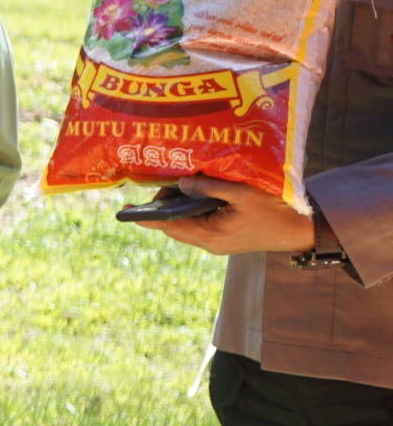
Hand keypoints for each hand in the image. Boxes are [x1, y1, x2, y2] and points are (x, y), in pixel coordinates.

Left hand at [153, 177, 320, 255]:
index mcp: (211, 235)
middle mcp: (210, 243)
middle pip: (174, 226)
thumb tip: (180, 183)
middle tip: (164, 181)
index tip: (125, 209)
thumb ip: (209, 188)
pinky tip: (194, 192)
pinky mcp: (224, 238)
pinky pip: (198, 224)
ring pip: (185, 225)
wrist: (299, 229)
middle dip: (163, 205)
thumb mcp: (241, 193)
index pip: (169, 226)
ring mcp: (217, 242)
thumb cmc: (273, 210)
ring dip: (177, 207)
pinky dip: (190, 210)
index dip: (147, 217)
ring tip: (177, 184)